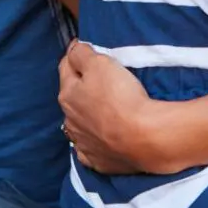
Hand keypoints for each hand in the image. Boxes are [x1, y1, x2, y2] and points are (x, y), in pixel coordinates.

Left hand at [59, 41, 169, 173]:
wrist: (142, 138)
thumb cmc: (120, 96)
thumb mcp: (100, 63)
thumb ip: (81, 54)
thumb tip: (73, 50)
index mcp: (68, 95)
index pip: (65, 67)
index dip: (73, 54)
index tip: (80, 46)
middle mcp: (70, 121)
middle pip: (71, 96)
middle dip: (79, 85)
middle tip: (94, 77)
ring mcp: (83, 144)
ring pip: (79, 123)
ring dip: (85, 114)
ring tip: (99, 107)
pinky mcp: (97, 162)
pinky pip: (90, 148)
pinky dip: (93, 140)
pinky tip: (100, 138)